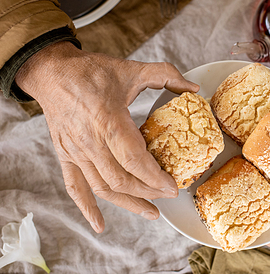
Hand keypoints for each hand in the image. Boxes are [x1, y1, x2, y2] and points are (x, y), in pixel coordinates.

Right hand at [15, 41, 199, 232]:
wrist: (52, 72)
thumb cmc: (91, 71)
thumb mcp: (132, 69)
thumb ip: (166, 74)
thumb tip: (194, 87)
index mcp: (108, 120)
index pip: (134, 160)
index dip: (155, 178)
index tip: (173, 186)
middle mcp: (90, 141)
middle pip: (121, 179)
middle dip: (149, 192)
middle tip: (169, 196)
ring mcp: (76, 152)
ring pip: (102, 188)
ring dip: (128, 203)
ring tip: (151, 212)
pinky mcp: (65, 155)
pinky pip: (75, 187)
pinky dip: (87, 208)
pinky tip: (100, 224)